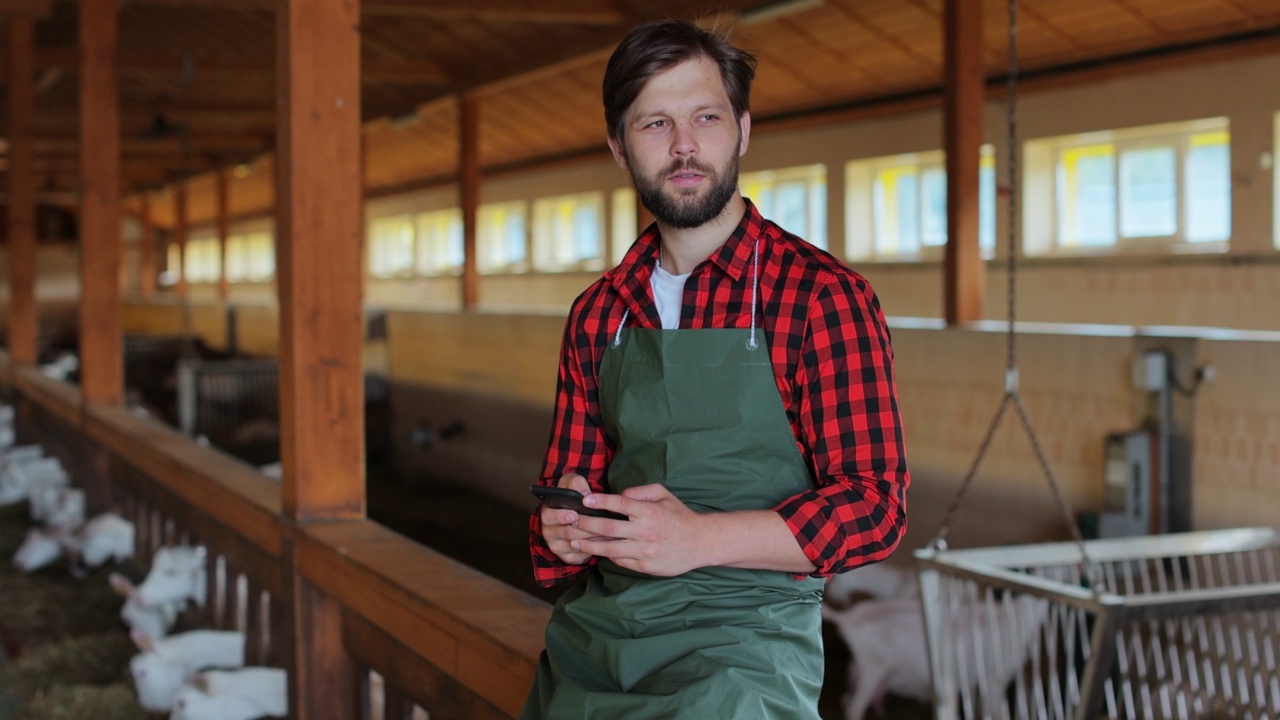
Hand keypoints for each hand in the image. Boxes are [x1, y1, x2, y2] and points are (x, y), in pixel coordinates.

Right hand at [538, 474, 618, 565]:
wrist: (575, 517)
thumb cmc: (572, 498)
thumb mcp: (571, 484)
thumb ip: (576, 483)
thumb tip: (585, 493)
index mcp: (547, 513)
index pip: (550, 516)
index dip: (561, 516)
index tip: (574, 513)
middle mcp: (549, 531)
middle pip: (566, 532)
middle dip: (583, 528)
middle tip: (598, 524)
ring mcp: (557, 545)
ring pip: (575, 544)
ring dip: (591, 538)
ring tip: (606, 532)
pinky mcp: (567, 557)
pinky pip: (579, 556)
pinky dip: (592, 549)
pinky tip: (604, 542)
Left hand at [571, 483, 706, 576]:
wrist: (700, 543)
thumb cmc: (680, 517)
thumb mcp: (664, 495)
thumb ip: (641, 491)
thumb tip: (621, 494)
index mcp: (650, 512)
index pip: (620, 504)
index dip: (600, 501)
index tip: (584, 501)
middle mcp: (645, 531)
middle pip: (608, 527)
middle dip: (586, 524)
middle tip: (570, 522)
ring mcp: (644, 550)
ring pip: (610, 548)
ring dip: (589, 544)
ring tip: (573, 541)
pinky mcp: (645, 566)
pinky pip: (621, 560)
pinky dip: (606, 555)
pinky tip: (595, 551)